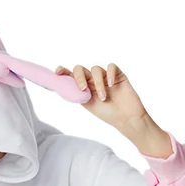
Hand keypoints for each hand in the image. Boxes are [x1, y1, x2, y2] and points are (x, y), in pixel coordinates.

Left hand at [55, 63, 172, 158]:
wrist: (126, 118)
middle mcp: (93, 81)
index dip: (64, 72)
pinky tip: (111, 85)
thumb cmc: (108, 114)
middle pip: (81, 69)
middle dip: (79, 77)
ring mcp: (105, 77)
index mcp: (85, 88)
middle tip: (83, 89)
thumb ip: (78, 95)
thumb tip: (64, 88)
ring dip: (98, 83)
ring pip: (96, 69)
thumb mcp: (89, 105)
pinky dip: (109, 74)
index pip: (72, 76)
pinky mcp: (118, 75)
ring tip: (104, 97)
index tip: (57, 72)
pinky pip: (111, 67)